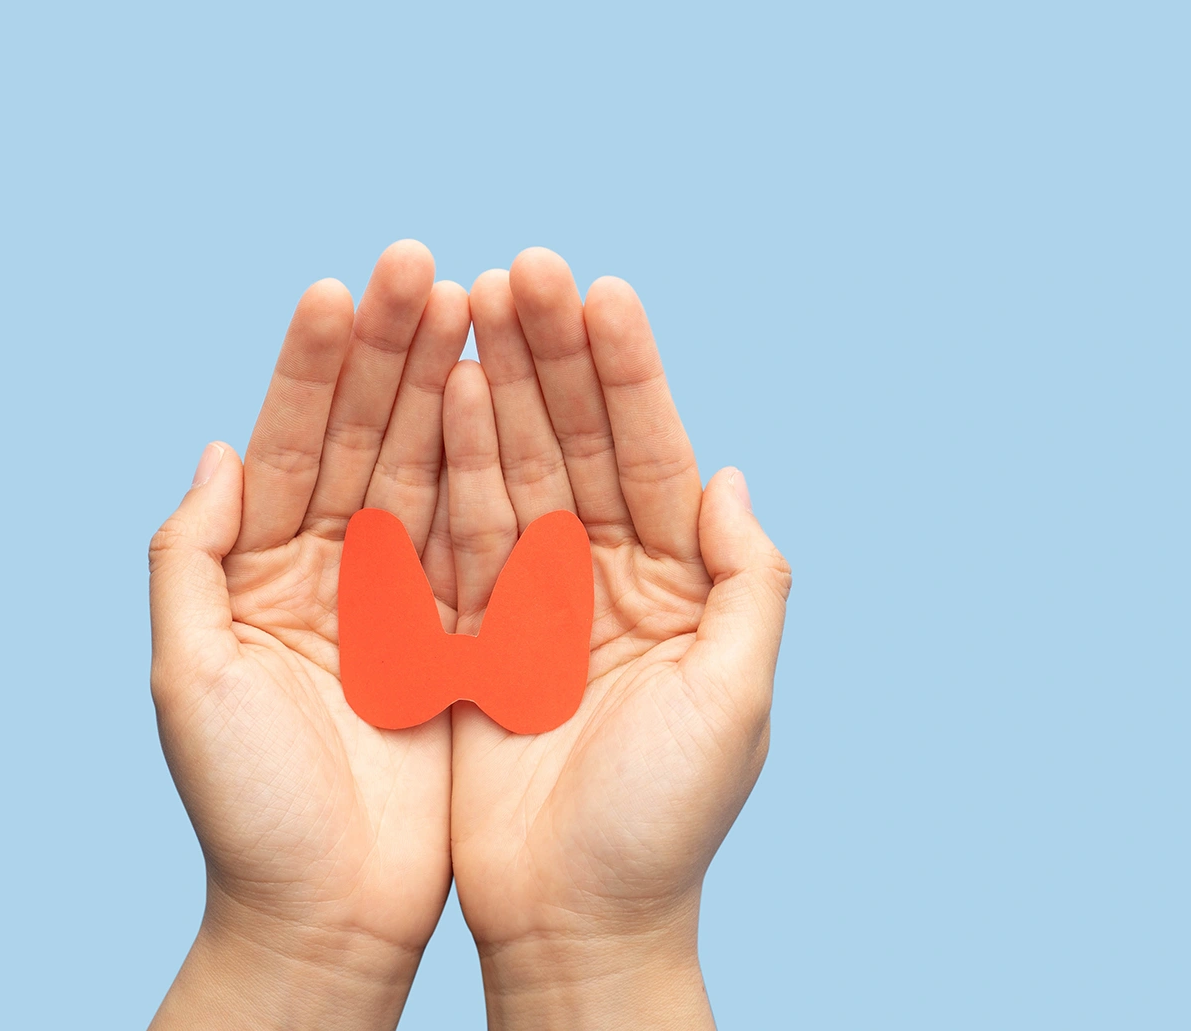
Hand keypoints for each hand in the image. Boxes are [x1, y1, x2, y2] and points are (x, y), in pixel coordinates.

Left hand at [147, 241, 468, 1029]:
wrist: (326, 916)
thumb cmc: (244, 810)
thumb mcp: (185, 679)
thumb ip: (187, 557)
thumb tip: (215, 450)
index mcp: (256, 572)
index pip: (288, 444)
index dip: (314, 368)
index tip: (344, 288)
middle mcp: (325, 570)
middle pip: (362, 437)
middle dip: (391, 351)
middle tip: (423, 262)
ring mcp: (393, 596)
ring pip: (423, 469)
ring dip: (445, 386)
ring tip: (475, 302)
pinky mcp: (454, 634)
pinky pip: (474, 535)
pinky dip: (489, 469)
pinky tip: (505, 398)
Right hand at [444, 249, 791, 1028]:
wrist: (572, 921)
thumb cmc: (662, 825)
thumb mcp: (736, 703)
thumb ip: (751, 584)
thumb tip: (732, 476)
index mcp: (679, 586)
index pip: (652, 455)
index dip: (628, 375)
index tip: (600, 292)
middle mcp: (608, 578)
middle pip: (577, 444)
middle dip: (552, 356)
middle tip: (520, 269)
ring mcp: (536, 599)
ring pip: (513, 472)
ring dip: (496, 389)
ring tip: (469, 304)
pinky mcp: (472, 632)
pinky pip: (456, 532)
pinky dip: (449, 465)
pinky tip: (440, 395)